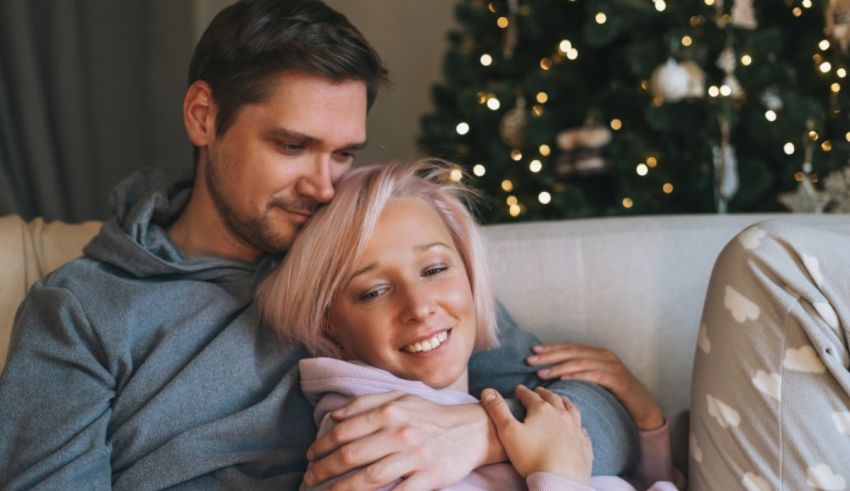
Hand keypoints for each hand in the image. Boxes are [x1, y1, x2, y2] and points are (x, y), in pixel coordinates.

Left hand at [303, 391, 504, 489]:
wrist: (472, 430)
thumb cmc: (430, 415)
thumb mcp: (400, 398)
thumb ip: (365, 403)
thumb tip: (333, 415)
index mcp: (390, 411)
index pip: (345, 430)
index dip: (321, 445)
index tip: (310, 455)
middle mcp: (399, 433)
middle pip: (351, 455)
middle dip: (324, 469)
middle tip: (309, 478)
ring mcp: (414, 457)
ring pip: (368, 478)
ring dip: (341, 489)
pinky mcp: (428, 478)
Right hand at [481, 385, 592, 482]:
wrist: (560, 480)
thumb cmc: (532, 457)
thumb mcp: (508, 432)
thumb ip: (498, 410)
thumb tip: (487, 390)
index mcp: (542, 410)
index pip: (530, 396)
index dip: (523, 392)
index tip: (518, 389)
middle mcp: (561, 415)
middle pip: (553, 399)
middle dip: (544, 393)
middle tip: (539, 390)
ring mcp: (576, 430)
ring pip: (571, 410)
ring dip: (564, 403)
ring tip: (561, 399)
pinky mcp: (584, 445)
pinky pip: (582, 430)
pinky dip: (578, 425)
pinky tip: (578, 427)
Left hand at [526, 342, 663, 430]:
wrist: (643, 409)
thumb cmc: (614, 396)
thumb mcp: (594, 381)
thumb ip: (578, 373)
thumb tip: (550, 373)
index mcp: (597, 353)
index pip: (570, 347)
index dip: (551, 348)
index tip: (532, 351)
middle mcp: (605, 356)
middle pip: (572, 352)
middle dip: (550, 356)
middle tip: (530, 361)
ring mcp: (613, 366)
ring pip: (580, 363)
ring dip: (559, 367)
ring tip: (542, 373)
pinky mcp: (618, 380)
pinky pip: (594, 375)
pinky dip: (577, 375)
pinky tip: (563, 378)